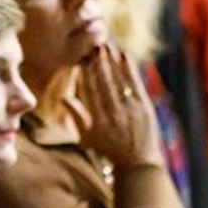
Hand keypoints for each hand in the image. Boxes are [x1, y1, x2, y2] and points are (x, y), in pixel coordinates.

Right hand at [75, 45, 163, 169]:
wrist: (138, 164)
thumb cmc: (109, 151)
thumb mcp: (87, 137)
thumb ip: (76, 116)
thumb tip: (63, 97)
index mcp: (97, 120)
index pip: (89, 91)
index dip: (85, 72)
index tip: (81, 56)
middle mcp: (113, 114)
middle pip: (103, 83)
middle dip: (98, 62)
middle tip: (93, 44)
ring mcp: (130, 111)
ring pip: (119, 81)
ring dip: (112, 62)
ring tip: (106, 46)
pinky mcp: (145, 108)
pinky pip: (135, 85)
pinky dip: (130, 70)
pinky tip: (125, 56)